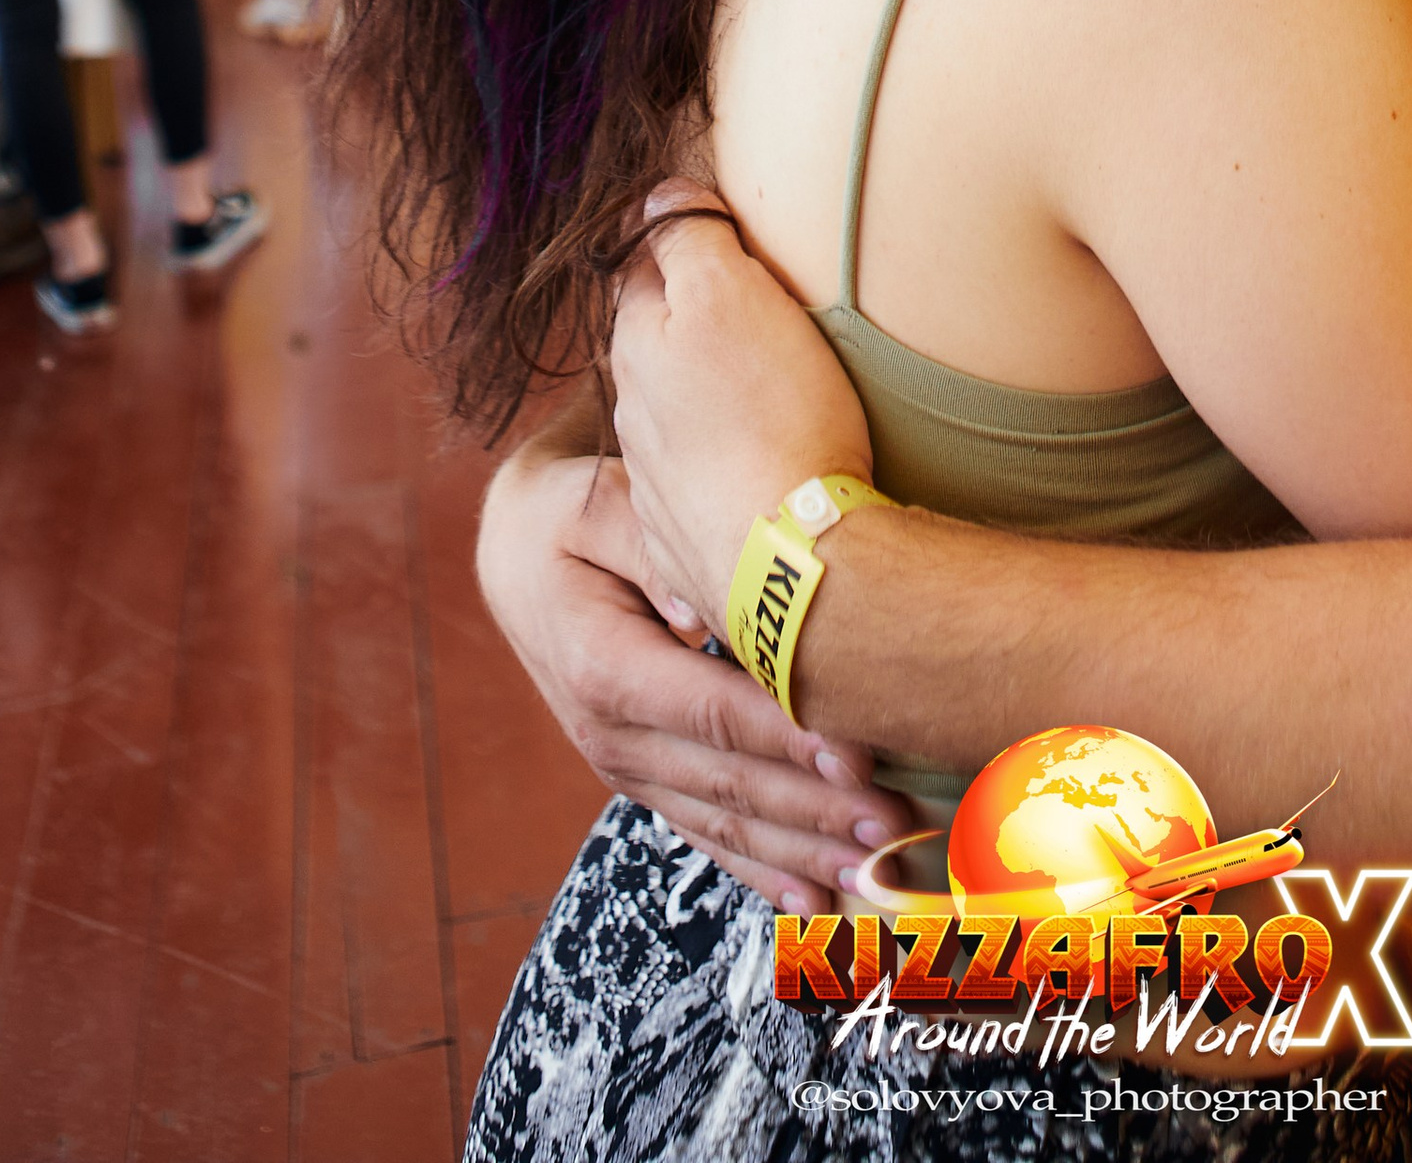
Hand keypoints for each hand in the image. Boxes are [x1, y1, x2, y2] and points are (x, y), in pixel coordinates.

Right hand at [474, 426, 909, 905]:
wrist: (516, 556)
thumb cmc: (570, 520)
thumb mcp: (600, 509)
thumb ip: (653, 551)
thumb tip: (706, 609)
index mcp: (604, 669)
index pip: (712, 713)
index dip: (786, 741)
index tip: (858, 759)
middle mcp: (612, 735)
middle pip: (730, 783)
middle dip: (817, 812)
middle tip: (895, 825)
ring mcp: (626, 766)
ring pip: (725, 824)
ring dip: (803, 852)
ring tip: (876, 872)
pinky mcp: (644, 777)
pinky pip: (705, 835)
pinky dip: (762, 871)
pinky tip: (814, 901)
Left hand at [609, 189, 873, 635]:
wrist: (792, 560)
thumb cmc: (771, 414)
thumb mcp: (729, 293)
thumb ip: (687, 237)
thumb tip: (658, 196)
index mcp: (635, 344)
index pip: (637, 265)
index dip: (673, 238)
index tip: (712, 227)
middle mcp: (632, 412)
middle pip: (654, 342)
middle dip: (690, 319)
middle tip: (749, 303)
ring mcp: (657, 480)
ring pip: (675, 413)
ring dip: (706, 395)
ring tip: (762, 386)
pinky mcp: (690, 537)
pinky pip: (700, 480)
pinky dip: (722, 461)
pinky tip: (756, 464)